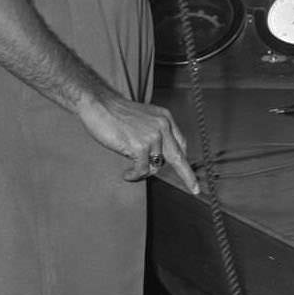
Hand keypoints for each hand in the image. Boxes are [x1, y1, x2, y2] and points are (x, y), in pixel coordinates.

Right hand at [77, 89, 200, 194]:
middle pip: (178, 157)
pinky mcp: (140, 146)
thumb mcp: (143, 119)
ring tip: (131, 171)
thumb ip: (154, 134)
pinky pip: (142, 170)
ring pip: (156, 166)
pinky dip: (134, 175)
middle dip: (188, 176)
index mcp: (165, 118)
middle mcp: (162, 126)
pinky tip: (127, 174)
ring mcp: (152, 136)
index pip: (181, 144)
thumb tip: (159, 158)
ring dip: (143, 172)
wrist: (98, 104)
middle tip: (195, 190)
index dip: (184, 160)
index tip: (191, 174)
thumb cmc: (115, 113)